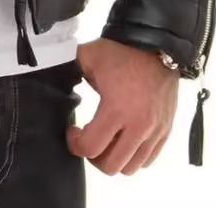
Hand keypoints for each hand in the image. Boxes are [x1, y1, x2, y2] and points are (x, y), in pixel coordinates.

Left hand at [66, 37, 177, 174]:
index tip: (73, 131)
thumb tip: (50, 70)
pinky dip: (133, 157)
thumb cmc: (121, 52)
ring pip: (131, 167)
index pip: (91, 148)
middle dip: (93, 156)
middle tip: (88, 139)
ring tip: (106, 140)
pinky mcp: (165, 131)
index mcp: (116, 109)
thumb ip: (68, 66)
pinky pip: (148, 160)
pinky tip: (124, 139)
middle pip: (111, 165)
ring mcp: (154, 131)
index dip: (75, 144)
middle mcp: (138, 125)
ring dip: (114, 159)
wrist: (156, 46)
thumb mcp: (88, 56)